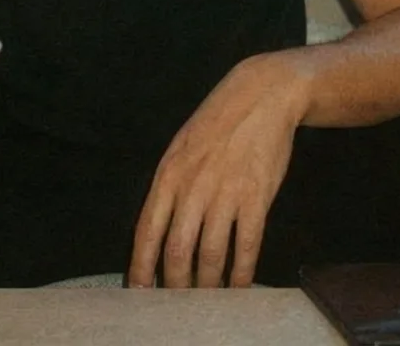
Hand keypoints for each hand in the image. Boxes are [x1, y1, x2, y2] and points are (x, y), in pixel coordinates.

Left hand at [128, 53, 306, 288]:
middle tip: (177, 304)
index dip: (141, 267)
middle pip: (176, 250)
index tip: (137, 293)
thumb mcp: (181, 146)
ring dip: (207, 284)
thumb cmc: (218, 121)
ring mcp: (225, 193)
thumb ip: (170, 185)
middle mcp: (193, 187)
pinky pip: (246, 247)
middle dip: (175, 285)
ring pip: (210, 255)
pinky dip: (241, 273)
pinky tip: (239, 286)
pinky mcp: (256, 198)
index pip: (146, 231)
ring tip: (207, 300)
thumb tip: (158, 228)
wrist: (261, 95)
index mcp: (169, 173)